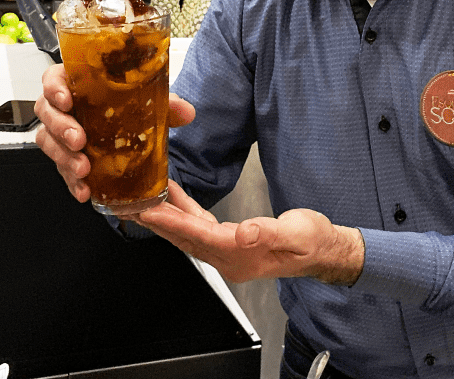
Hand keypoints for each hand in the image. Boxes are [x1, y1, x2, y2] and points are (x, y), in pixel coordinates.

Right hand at [34, 64, 195, 201]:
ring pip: (49, 142)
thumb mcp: (148, 101)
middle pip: (47, 112)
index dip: (54, 88)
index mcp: (77, 84)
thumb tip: (186, 112)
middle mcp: (64, 107)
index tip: (66, 99)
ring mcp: (61, 133)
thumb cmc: (126, 106)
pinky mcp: (66, 157)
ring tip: (83, 168)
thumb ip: (167, 104)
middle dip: (61, 128)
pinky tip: (85, 189)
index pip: (54, 79)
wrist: (128, 130)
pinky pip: (61, 168)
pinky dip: (72, 181)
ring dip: (64, 157)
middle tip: (79, 140)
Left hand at [131, 181, 365, 285]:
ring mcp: (229, 252)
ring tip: (143, 197)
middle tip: (130, 205)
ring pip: (188, 233)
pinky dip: (184, 212)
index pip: (200, 238)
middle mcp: (230, 258)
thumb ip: (270, 232)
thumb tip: (244, 232)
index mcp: (242, 256)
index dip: (174, 222)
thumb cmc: (314, 242)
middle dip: (157, 222)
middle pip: (185, 238)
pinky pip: (200, 227)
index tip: (150, 210)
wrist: (323, 250)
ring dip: (166, 217)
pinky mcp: (231, 242)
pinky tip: (175, 197)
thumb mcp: (298, 234)